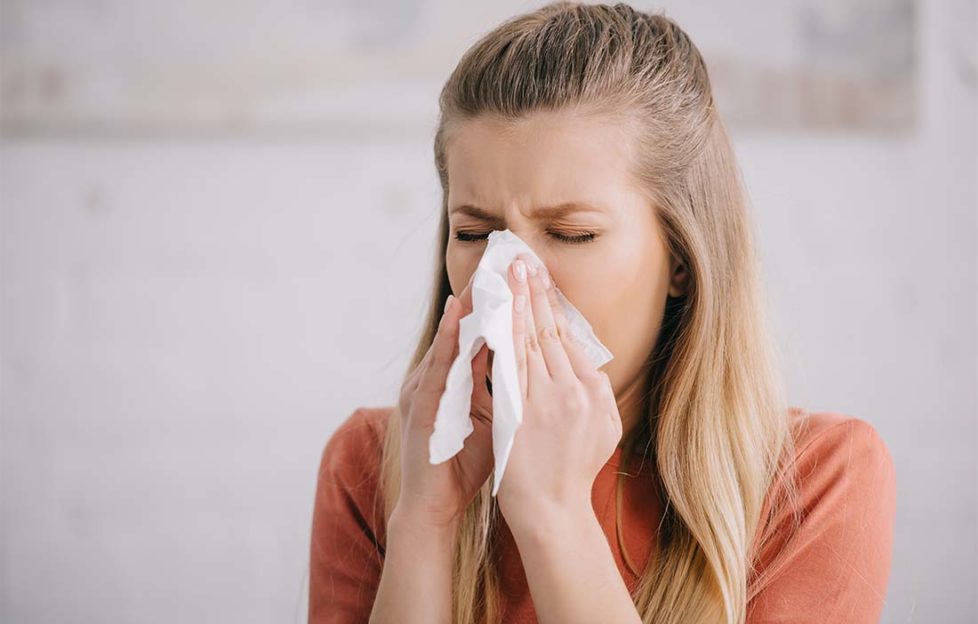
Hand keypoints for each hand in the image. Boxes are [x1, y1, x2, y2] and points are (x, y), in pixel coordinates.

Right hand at [393, 271, 494, 529]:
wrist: (434, 505)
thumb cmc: (464, 462)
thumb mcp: (494, 417)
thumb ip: (507, 387)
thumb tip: (538, 363)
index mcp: (455, 380)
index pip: (478, 333)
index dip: (496, 305)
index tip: (516, 276)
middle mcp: (436, 378)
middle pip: (461, 330)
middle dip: (481, 296)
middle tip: (498, 260)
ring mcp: (423, 389)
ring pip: (446, 341)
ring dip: (462, 308)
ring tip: (479, 275)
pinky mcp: (417, 406)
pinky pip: (434, 367)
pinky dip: (445, 341)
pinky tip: (454, 318)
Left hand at [495, 254, 621, 531]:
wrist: (553, 512)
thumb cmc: (572, 473)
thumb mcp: (601, 430)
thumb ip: (596, 395)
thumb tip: (590, 368)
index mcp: (592, 391)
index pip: (566, 338)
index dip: (552, 306)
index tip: (540, 278)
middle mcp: (572, 390)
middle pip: (548, 331)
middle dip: (534, 292)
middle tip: (523, 259)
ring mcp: (546, 400)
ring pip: (528, 340)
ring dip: (517, 304)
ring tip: (508, 274)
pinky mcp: (519, 411)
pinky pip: (508, 364)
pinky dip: (500, 336)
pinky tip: (492, 313)